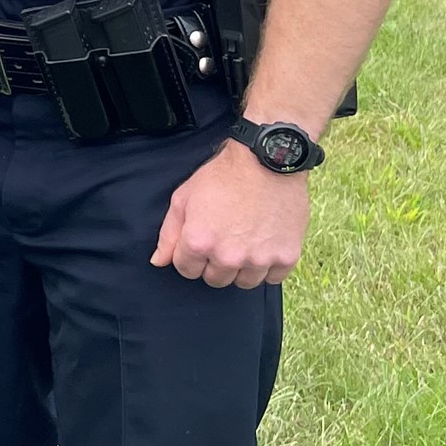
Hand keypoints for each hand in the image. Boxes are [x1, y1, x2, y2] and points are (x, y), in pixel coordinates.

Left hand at [152, 140, 310, 288]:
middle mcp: (228, 256)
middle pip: (215, 280)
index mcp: (199, 242)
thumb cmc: (222, 177)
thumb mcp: (183, 198)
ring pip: (243, 282)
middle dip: (214, 263)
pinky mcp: (286, 257)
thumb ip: (169, 234)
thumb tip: (159, 261)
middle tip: (223, 239)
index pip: (186, 270)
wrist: (267, 162)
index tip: (201, 240)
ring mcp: (259, 259)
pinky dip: (268, 266)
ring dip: (241, 268)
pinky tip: (264, 245)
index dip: (190, 255)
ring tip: (244, 242)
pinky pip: (272, 278)